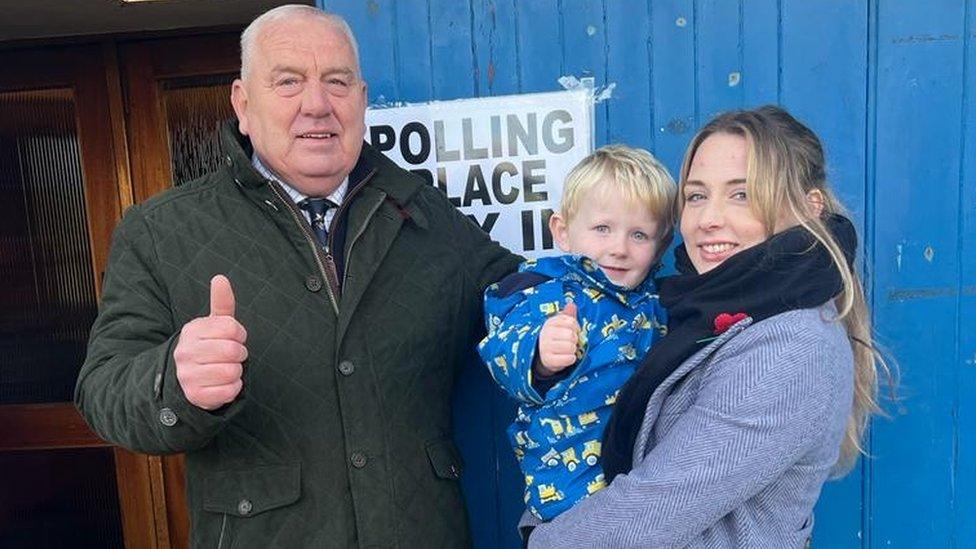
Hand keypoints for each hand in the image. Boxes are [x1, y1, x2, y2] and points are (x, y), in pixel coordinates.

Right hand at [173, 275, 247, 409]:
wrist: (184, 380)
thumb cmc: (207, 347)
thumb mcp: (213, 325)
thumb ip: (221, 303)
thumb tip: (220, 278)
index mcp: (192, 331)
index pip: (232, 328)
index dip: (240, 334)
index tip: (232, 339)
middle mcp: (185, 352)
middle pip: (233, 351)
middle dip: (239, 355)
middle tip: (230, 357)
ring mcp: (188, 375)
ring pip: (232, 372)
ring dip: (236, 372)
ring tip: (224, 370)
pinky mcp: (195, 396)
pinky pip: (229, 391)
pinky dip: (232, 389)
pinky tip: (222, 384)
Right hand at [537, 302, 578, 374]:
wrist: (543, 355)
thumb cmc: (556, 338)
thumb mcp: (560, 325)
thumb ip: (567, 315)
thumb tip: (571, 305)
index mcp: (550, 322)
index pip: (571, 322)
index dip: (576, 328)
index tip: (573, 332)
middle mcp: (546, 334)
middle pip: (571, 335)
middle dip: (575, 340)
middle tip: (571, 342)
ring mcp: (546, 347)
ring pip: (570, 347)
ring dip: (573, 350)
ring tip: (568, 350)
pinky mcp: (548, 360)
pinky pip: (568, 359)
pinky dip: (571, 359)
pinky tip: (567, 357)